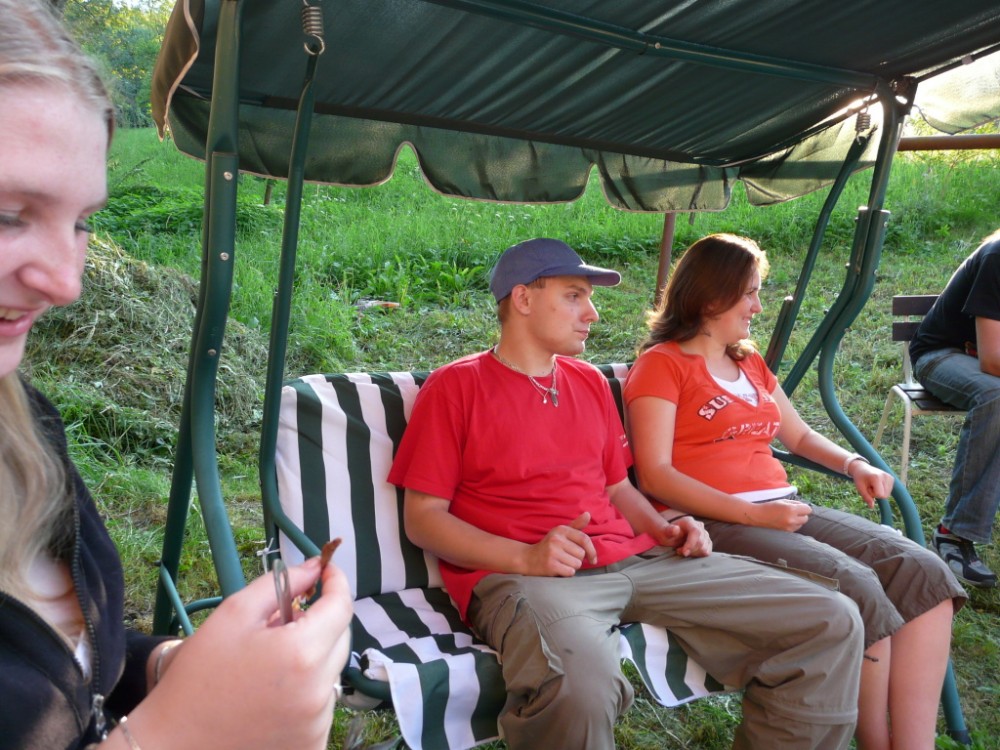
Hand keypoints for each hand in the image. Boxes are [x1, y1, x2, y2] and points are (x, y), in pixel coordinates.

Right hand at [128, 556, 352, 749]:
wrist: (170, 744)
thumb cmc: (197, 676)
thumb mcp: (234, 615)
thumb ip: (281, 583)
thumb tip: (316, 566)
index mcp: (302, 654)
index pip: (342, 607)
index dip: (336, 583)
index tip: (327, 572)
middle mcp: (318, 692)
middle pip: (339, 639)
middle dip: (319, 623)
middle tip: (281, 623)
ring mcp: (317, 724)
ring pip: (329, 673)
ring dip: (311, 660)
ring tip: (267, 666)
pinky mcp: (312, 746)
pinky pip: (320, 706)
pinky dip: (305, 693)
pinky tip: (271, 696)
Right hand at [522, 512, 597, 575]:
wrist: (528, 558)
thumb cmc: (549, 545)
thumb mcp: (561, 533)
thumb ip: (576, 525)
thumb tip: (588, 514)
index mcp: (561, 530)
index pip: (584, 539)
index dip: (592, 551)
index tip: (593, 559)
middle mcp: (557, 539)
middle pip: (581, 554)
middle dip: (577, 559)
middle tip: (566, 558)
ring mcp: (552, 552)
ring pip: (577, 564)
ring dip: (572, 566)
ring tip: (561, 562)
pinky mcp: (550, 565)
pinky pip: (570, 572)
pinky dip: (567, 573)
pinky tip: (558, 569)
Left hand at [653, 515, 711, 557]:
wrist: (672, 536)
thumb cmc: (668, 534)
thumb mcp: (664, 532)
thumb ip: (669, 530)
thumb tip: (675, 529)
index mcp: (689, 521)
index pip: (696, 532)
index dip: (691, 544)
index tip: (684, 553)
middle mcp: (699, 526)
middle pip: (701, 542)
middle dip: (690, 550)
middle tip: (678, 550)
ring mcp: (704, 534)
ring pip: (704, 548)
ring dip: (693, 553)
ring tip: (683, 550)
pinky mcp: (707, 542)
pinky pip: (707, 552)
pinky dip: (698, 555)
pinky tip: (690, 552)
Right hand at [749, 498, 811, 531]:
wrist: (758, 516)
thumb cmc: (770, 506)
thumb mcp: (782, 501)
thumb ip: (795, 503)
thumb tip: (804, 506)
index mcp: (791, 510)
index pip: (808, 510)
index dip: (804, 508)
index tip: (800, 507)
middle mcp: (792, 519)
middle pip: (806, 518)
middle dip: (802, 514)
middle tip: (794, 512)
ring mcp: (789, 527)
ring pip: (801, 524)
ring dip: (798, 521)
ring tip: (788, 517)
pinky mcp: (786, 533)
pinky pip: (795, 528)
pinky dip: (793, 525)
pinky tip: (785, 522)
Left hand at [850, 462, 894, 507]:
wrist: (861, 468)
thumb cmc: (859, 478)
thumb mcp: (860, 488)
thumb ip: (866, 497)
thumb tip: (872, 507)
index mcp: (877, 477)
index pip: (880, 495)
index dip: (872, 494)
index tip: (867, 487)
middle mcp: (885, 476)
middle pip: (885, 496)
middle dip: (876, 494)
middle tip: (869, 486)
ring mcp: (889, 476)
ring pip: (887, 494)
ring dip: (879, 492)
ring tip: (873, 484)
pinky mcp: (891, 478)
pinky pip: (889, 491)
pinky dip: (883, 489)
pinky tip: (877, 483)